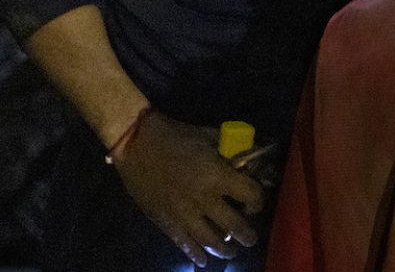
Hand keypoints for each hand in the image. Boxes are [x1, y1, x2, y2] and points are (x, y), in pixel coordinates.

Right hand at [111, 111, 263, 265]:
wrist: (137, 143)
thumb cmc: (176, 136)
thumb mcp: (209, 136)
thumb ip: (231, 151)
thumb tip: (250, 159)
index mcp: (218, 176)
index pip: (250, 195)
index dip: (257, 201)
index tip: (254, 204)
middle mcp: (204, 199)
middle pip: (234, 225)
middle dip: (246, 234)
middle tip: (250, 239)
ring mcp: (184, 214)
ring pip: (211, 240)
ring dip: (224, 249)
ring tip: (230, 252)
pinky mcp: (166, 221)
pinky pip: (184, 244)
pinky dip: (195, 255)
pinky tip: (202, 261)